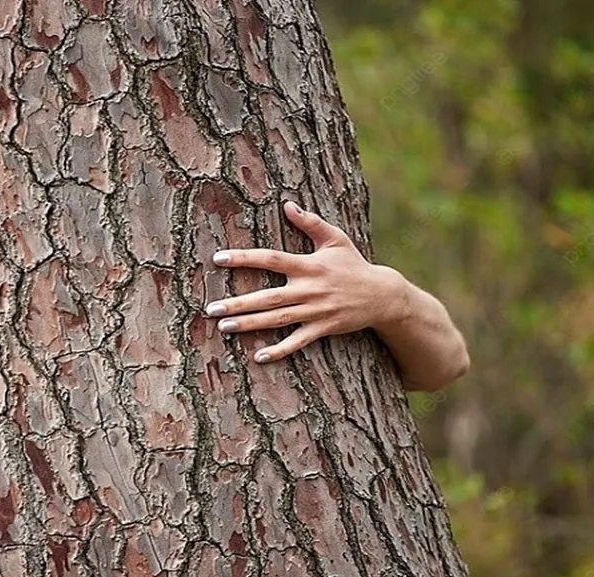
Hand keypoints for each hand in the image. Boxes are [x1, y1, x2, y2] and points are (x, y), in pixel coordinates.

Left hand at [206, 201, 409, 362]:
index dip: (244, 258)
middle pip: (268, 297)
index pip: (271, 259)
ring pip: (277, 320)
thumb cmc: (353, 264)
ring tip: (224, 327)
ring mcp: (316, 310)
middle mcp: (309, 289)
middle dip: (239, 303)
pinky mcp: (323, 328)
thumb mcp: (335, 239)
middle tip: (211, 308)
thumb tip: (287, 204)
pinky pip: (298, 341)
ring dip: (250, 324)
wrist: (382, 295)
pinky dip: (280, 350)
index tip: (218, 259)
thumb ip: (310, 222)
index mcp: (309, 265)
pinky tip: (259, 356)